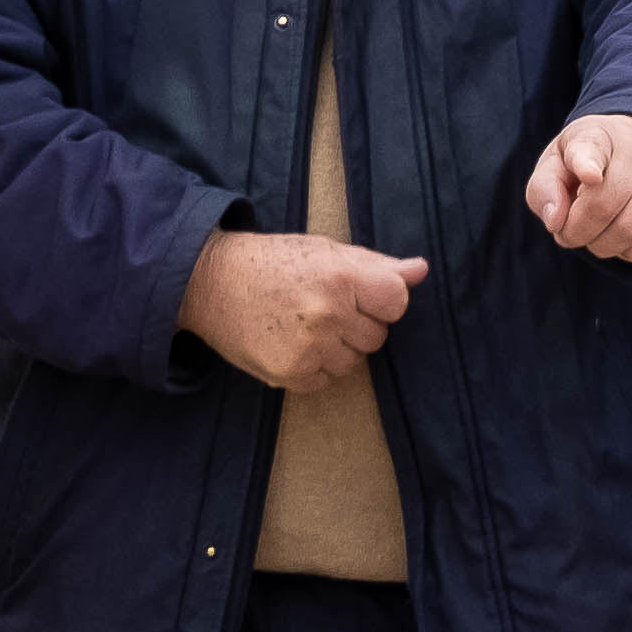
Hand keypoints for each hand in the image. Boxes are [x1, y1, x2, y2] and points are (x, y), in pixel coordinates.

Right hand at [178, 228, 419, 392]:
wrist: (210, 282)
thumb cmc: (272, 262)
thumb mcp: (325, 251)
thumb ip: (377, 265)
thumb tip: (420, 270)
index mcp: (341, 276)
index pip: (396, 301)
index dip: (382, 300)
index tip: (360, 295)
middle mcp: (328, 314)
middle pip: (377, 336)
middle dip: (358, 324)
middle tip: (324, 308)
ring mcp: (309, 347)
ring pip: (353, 362)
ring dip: (337, 348)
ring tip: (305, 325)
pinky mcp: (290, 373)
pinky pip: (325, 380)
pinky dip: (314, 367)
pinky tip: (291, 343)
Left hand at [520, 112, 631, 263]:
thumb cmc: (587, 160)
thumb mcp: (555, 163)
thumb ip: (545, 189)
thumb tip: (555, 221)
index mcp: (596, 136)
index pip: (591, 149)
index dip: (588, 165)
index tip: (589, 176)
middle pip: (605, 206)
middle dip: (578, 232)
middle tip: (569, 232)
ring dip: (604, 245)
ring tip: (593, 236)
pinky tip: (621, 241)